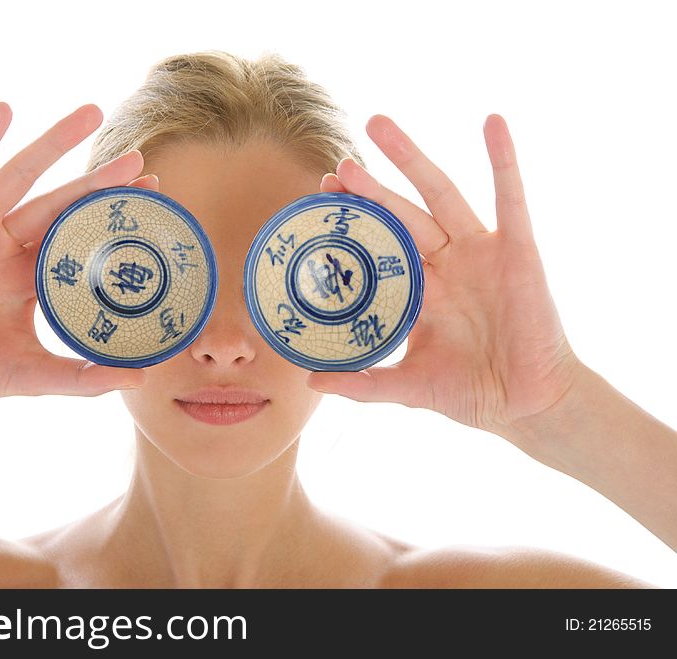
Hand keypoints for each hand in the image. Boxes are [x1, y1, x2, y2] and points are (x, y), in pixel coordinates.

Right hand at [0, 102, 155, 416]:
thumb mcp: (39, 375)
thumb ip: (87, 378)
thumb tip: (142, 381)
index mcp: (31, 275)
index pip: (79, 236)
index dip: (112, 216)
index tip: (153, 197)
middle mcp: (5, 247)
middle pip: (60, 202)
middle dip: (99, 181)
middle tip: (140, 160)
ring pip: (19, 176)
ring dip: (54, 143)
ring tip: (91, 113)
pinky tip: (5, 111)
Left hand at [307, 114, 582, 438]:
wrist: (527, 406)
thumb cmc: (471, 393)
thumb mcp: (408, 386)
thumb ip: (362, 382)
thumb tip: (310, 379)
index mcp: (418, 290)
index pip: (379, 246)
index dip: (353, 223)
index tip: (320, 199)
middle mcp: (445, 264)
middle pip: (401, 213)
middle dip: (370, 189)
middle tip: (340, 163)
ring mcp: (480, 253)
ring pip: (441, 194)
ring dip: (411, 159)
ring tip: (379, 125)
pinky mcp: (517, 251)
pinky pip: (511, 199)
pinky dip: (503, 160)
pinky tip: (492, 123)